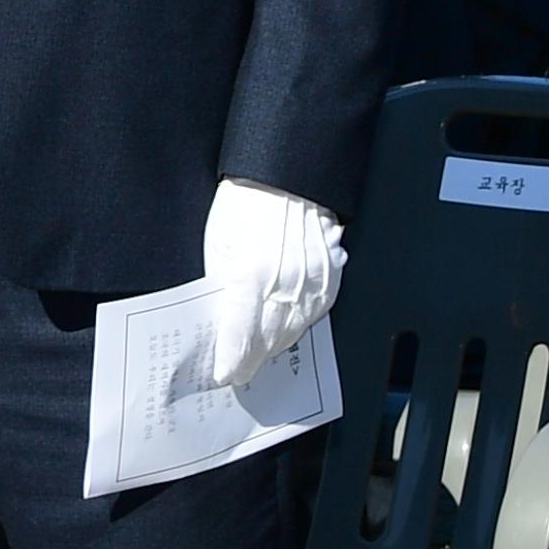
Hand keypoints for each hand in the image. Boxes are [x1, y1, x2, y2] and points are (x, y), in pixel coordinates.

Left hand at [192, 178, 346, 393]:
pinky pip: (315, 313)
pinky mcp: (330, 275)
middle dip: (252, 360)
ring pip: (295, 331)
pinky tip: (285, 328)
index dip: (232, 361)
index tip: (224, 373)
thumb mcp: (219, 246)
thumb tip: (222, 320)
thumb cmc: (246, 203)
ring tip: (259, 354)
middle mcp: (287, 284)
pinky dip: (298, 325)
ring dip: (275, 346)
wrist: (285, 175)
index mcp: (252, 276)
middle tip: (240, 370)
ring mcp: (313, 281)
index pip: (241, 336)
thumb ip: (222, 287)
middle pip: (270, 341)